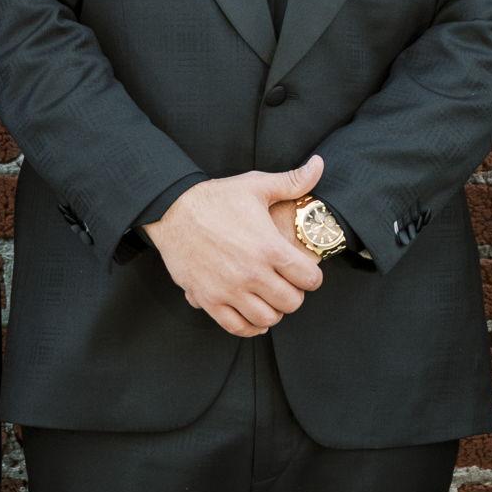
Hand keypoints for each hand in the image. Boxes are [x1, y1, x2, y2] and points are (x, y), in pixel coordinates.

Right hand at [144, 156, 325, 335]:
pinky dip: (250, 326)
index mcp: (269, 248)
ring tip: (269, 297)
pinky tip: (253, 315)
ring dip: (273, 311)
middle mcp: (252, 273)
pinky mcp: (209, 300)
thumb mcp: (255, 185)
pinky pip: (237, 327)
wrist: (171, 211)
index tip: (304, 271)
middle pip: (291, 303)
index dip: (312, 276)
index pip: (309, 279)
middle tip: (287, 284)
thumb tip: (319, 164)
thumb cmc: (215, 198)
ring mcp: (229, 290)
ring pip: (267, 319)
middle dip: (294, 294)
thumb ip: (292, 181)